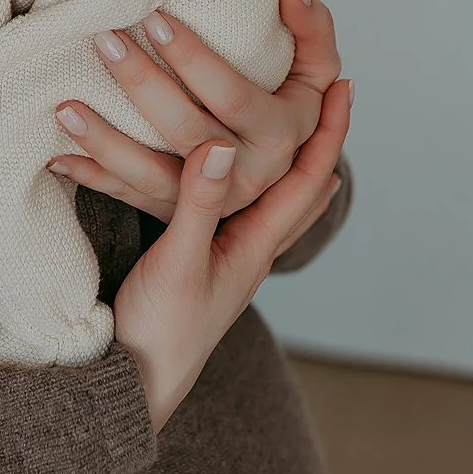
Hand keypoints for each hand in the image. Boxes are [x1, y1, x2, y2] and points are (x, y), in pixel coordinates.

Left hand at [48, 0, 343, 219]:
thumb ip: (312, 27)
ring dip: (104, 142)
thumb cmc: (291, 100)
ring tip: (64, 106)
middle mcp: (248, 175)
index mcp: (281, 134)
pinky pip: (129, 199)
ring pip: (151, 176)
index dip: (196, 60)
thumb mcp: (315, 68)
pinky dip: (91, 178)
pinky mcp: (177, 215)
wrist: (283, 169)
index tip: (156, 18)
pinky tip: (56, 158)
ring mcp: (210, 202)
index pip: (234, 96)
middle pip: (187, 132)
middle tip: (103, 40)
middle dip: (142, 86)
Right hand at [112, 78, 351, 432]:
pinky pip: (235, 209)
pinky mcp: (198, 262)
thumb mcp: (177, 262)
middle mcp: (250, 250)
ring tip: (289, 128)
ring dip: (283, 161)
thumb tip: (225, 144)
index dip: (328, 133)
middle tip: (326, 100)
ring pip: (270, 200)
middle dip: (317, 144)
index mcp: (256, 247)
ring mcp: (227, 259)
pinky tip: (225, 173)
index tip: (342, 87)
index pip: (308, 180)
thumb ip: (199, 203)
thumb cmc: (159, 333)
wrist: (130, 386)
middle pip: (301, 190)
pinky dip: (242, 181)